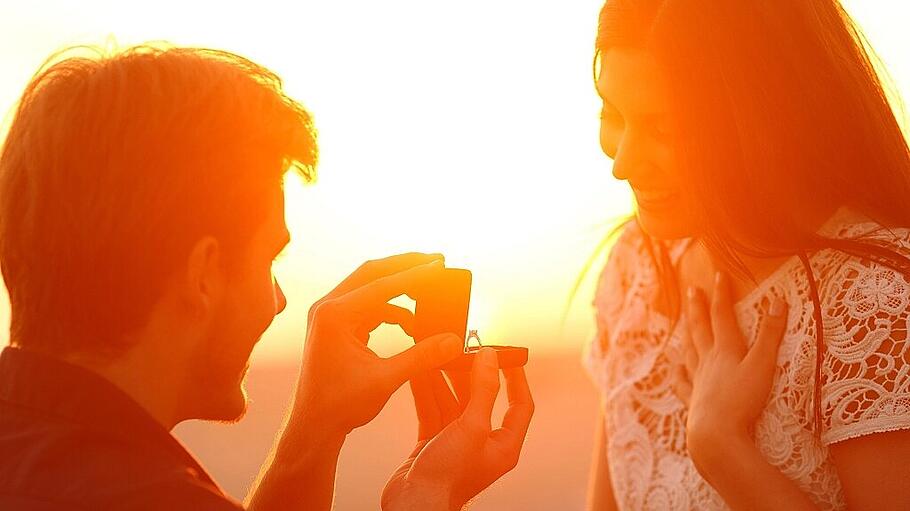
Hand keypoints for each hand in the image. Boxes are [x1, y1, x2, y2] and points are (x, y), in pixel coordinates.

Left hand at [292, 253, 464, 436]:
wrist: (313, 426)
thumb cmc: (340, 405)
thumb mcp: (385, 379)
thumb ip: (421, 357)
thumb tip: (453, 340)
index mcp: (334, 315)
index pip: (381, 285)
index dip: (414, 275)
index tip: (440, 264)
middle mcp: (327, 308)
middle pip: (372, 274)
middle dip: (406, 267)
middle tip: (437, 260)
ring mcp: (329, 316)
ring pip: (370, 288)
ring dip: (399, 290)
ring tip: (430, 294)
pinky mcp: (335, 326)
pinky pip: (367, 306)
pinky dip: (390, 310)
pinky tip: (411, 323)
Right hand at [382, 348, 533, 510]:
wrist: (413, 505)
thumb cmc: (448, 477)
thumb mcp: (472, 427)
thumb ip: (483, 390)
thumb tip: (489, 357)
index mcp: (503, 445)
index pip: (519, 406)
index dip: (516, 379)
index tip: (508, 356)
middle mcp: (482, 443)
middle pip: (481, 398)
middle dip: (469, 373)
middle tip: (460, 350)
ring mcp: (457, 443)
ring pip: (452, 402)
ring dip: (443, 379)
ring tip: (435, 355)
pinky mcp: (433, 444)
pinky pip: (432, 410)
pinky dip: (426, 392)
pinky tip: (419, 373)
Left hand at [676, 272, 787, 471]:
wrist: (716, 434)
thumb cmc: (742, 400)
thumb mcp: (763, 365)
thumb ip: (771, 334)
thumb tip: (779, 300)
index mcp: (725, 351)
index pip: (723, 316)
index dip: (721, 294)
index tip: (718, 274)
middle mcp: (707, 362)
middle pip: (700, 329)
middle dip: (698, 308)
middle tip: (691, 290)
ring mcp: (698, 382)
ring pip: (689, 352)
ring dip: (687, 335)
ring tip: (683, 324)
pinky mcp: (693, 402)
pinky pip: (682, 383)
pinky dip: (677, 373)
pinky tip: (674, 367)